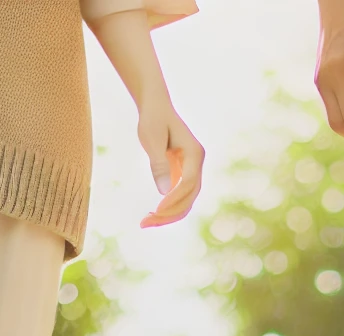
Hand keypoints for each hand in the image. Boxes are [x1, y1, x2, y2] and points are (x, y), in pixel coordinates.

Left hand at [138, 102, 204, 228]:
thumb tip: (164, 191)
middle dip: (170, 213)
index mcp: (195, 153)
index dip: (174, 199)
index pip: (188, 183)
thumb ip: (158, 164)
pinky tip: (153, 215)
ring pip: (186, 200)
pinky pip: (180, 195)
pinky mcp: (183, 173)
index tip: (156, 209)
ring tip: (147, 222)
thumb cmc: (152, 118)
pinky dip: (168, 207)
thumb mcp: (151, 138)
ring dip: (169, 214)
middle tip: (147, 223)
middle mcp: (197, 164)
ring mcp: (192, 169)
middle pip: (190, 196)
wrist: (155, 105)